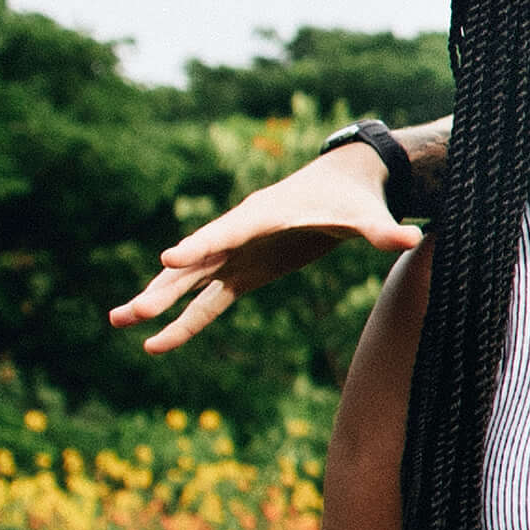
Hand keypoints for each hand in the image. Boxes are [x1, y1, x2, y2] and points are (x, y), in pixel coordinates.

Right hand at [114, 136, 410, 358]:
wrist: (341, 186)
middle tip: (128, 311)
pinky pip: (207, 300)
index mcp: (265, 215)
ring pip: (189, 282)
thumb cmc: (352, 199)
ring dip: (156, 301)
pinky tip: (155, 343)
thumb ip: (382, 230)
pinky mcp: (241, 271)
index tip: (169, 259)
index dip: (202, 245)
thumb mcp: (367, 215)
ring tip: (119, 322)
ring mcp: (235, 253)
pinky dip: (183, 320)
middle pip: (195, 262)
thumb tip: (411, 236)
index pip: (229, 232)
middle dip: (162, 286)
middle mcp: (239, 234)